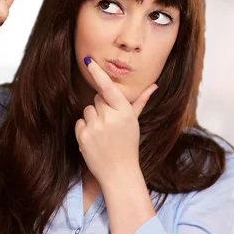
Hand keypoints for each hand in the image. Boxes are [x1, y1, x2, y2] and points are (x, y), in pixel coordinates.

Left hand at [74, 57, 157, 186]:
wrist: (119, 172)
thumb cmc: (128, 145)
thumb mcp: (135, 122)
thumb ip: (141, 102)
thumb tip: (154, 85)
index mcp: (124, 112)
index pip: (109, 88)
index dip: (98, 74)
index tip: (88, 62)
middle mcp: (110, 118)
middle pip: (97, 99)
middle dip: (102, 107)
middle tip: (110, 123)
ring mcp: (95, 127)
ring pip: (87, 110)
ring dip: (93, 118)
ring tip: (103, 133)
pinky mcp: (83, 136)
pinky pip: (80, 122)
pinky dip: (85, 129)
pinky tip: (95, 139)